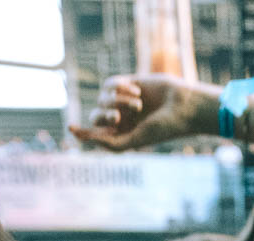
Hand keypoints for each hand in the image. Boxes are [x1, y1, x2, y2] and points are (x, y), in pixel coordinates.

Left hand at [69, 73, 211, 151]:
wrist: (182, 106)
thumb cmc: (163, 127)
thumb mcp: (136, 140)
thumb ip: (112, 144)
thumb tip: (89, 138)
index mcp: (122, 135)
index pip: (95, 134)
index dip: (81, 132)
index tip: (71, 128)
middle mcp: (121, 118)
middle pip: (96, 116)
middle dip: (105, 116)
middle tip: (118, 117)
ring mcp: (123, 100)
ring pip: (103, 99)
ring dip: (117, 100)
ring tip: (137, 103)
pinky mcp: (129, 83)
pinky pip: (111, 83)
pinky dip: (120, 87)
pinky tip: (136, 90)